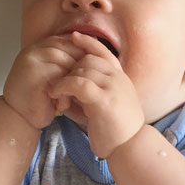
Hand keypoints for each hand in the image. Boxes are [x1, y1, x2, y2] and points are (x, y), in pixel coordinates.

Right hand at [2, 36, 85, 130]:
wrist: (17, 118)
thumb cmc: (38, 99)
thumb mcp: (53, 76)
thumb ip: (64, 63)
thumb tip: (91, 52)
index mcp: (38, 48)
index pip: (67, 40)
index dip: (82, 54)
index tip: (90, 72)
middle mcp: (34, 51)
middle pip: (68, 49)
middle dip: (80, 68)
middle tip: (84, 87)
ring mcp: (32, 62)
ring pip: (66, 63)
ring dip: (74, 82)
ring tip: (72, 99)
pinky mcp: (34, 77)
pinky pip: (60, 79)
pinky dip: (65, 93)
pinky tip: (63, 106)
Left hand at [49, 31, 144, 157]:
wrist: (131, 147)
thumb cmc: (117, 131)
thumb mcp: (105, 106)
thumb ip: (90, 94)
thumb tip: (66, 88)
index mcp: (121, 78)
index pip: (104, 52)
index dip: (89, 42)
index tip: (73, 37)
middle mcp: (118, 79)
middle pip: (89, 59)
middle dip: (70, 67)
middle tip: (57, 82)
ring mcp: (113, 87)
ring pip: (83, 69)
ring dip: (64, 78)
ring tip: (54, 90)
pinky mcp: (105, 100)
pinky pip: (79, 83)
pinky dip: (64, 86)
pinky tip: (56, 93)